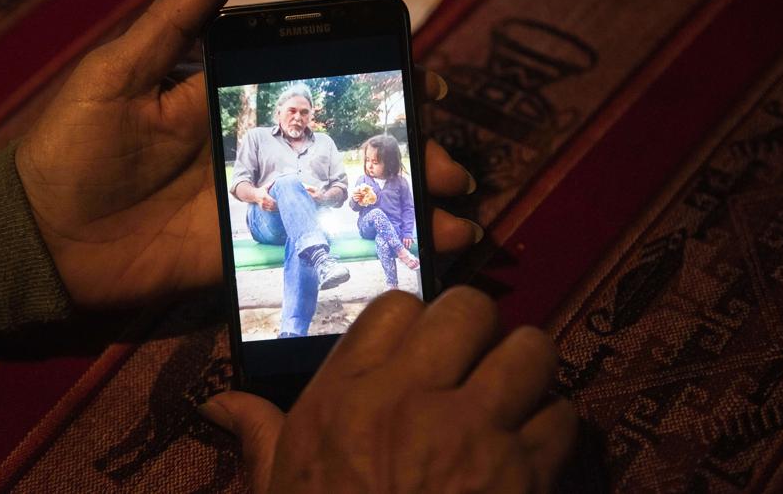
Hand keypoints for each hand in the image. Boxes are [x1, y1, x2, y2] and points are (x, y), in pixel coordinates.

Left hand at [17, 0, 479, 307]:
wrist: (38, 237)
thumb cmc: (73, 146)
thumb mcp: (118, 74)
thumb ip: (173, 24)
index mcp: (231, 108)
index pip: (316, 96)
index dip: (370, 93)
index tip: (423, 89)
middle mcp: (255, 158)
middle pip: (344, 154)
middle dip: (405, 158)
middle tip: (451, 167)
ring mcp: (253, 210)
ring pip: (340, 204)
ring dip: (400, 209)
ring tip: (454, 220)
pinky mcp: (241, 256)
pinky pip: (307, 250)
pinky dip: (358, 252)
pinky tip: (409, 260)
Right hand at [200, 288, 576, 492]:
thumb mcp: (280, 487)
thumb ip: (260, 434)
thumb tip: (218, 404)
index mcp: (348, 396)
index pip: (397, 306)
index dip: (415, 319)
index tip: (421, 344)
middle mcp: (413, 398)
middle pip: (470, 309)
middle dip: (478, 327)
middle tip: (475, 357)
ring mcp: (475, 433)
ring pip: (531, 350)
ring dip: (527, 370)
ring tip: (515, 395)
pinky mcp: (525, 474)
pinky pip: (563, 418)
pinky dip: (554, 430)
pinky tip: (534, 450)